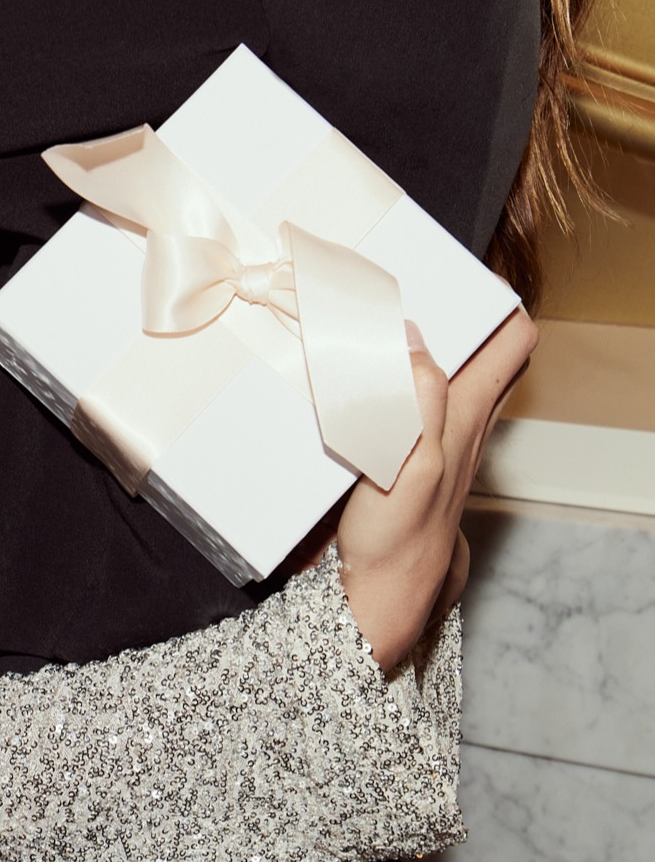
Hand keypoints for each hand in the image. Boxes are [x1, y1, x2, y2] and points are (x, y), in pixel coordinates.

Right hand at [335, 307, 535, 669]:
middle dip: (453, 311)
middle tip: (406, 284)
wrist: (378, 590)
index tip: (457, 272)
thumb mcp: (415, 462)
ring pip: (438, 371)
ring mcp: (432, 436)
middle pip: (478, 349)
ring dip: (413, 342)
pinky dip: (381, 376)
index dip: (499, 301)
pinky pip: (399, 398)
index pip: (512, 340)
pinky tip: (348, 374)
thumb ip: (419, 399)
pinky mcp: (401, 452)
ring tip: (368, 316)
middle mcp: (459, 418)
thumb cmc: (402, 533)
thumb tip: (411, 338)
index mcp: (469, 412)